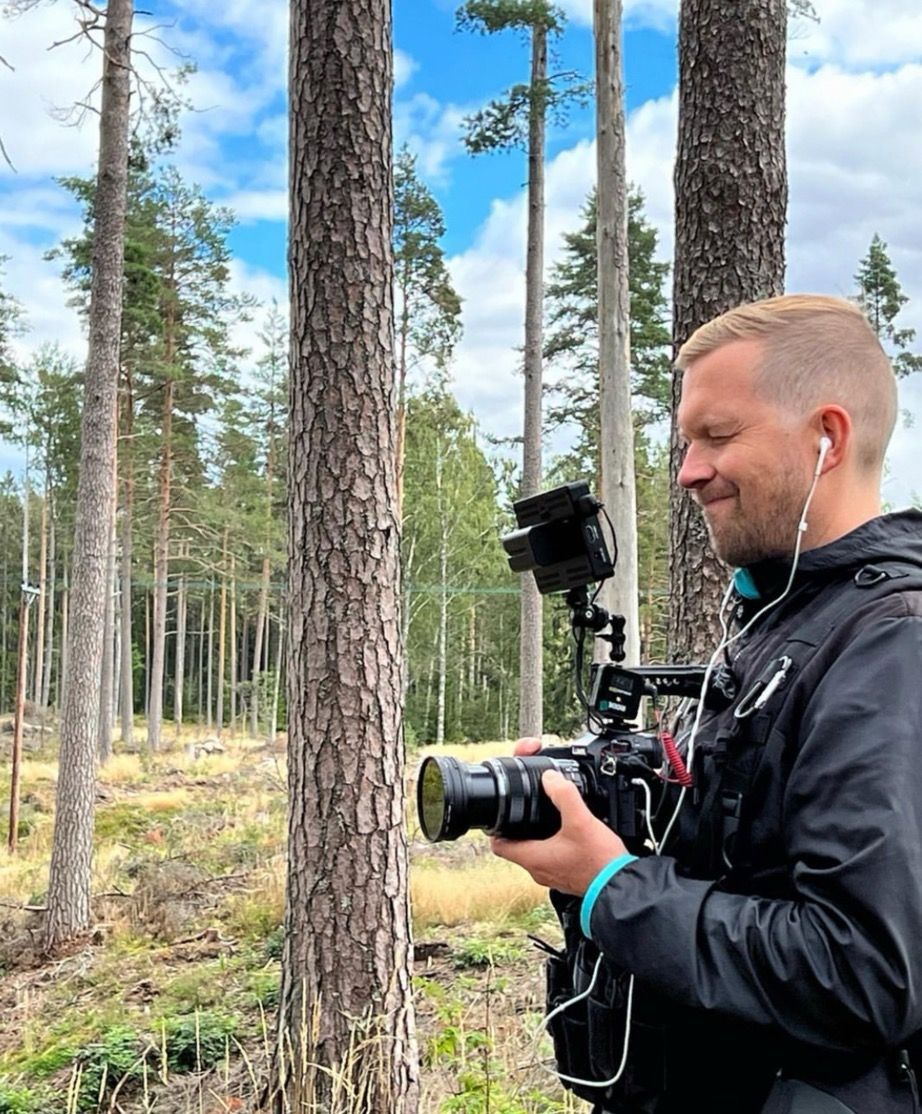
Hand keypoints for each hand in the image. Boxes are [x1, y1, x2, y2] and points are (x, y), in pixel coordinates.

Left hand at [490, 738, 627, 895]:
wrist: (622, 887)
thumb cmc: (600, 862)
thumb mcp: (580, 821)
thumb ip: (564, 795)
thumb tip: (550, 778)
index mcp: (533, 858)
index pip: (498, 844)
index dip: (496, 826)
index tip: (504, 811)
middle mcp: (538, 870)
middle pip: (515, 845)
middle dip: (519, 826)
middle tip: (525, 809)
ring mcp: (552, 875)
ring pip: (534, 852)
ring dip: (537, 835)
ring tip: (546, 817)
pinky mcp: (566, 876)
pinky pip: (551, 858)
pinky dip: (553, 844)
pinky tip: (567, 833)